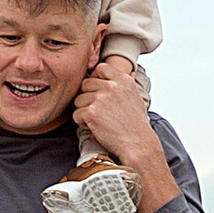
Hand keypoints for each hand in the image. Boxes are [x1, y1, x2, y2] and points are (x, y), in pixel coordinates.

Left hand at [75, 54, 179, 211]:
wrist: (138, 144)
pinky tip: (96, 128)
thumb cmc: (136, 125)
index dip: (96, 78)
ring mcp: (100, 98)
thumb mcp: (136, 98)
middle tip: (99, 112)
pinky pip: (76, 114)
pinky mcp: (91, 112)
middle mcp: (112, 86)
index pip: (101, 68)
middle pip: (85, 84)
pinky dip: (83, 123)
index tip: (99, 91)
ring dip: (84, 111)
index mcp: (123, 80)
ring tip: (99, 121)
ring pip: (78, 100)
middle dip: (88, 98)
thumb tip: (127, 72)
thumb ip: (125, 85)